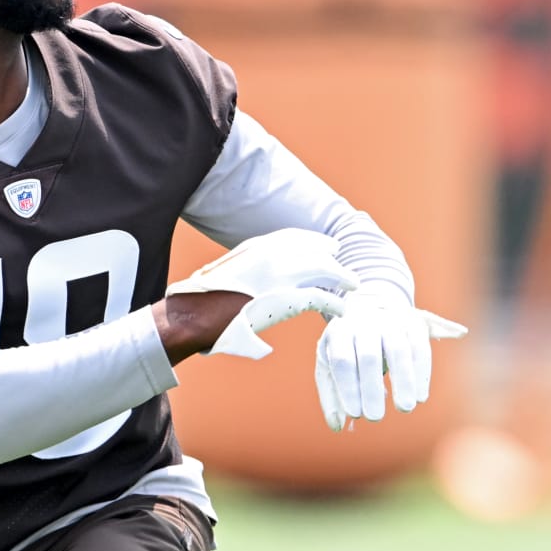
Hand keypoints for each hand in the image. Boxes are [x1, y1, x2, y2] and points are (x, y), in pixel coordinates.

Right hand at [166, 228, 358, 359]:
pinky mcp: (290, 297)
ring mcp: (284, 275)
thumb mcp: (228, 271)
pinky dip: (335, 303)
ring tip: (353, 286)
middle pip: (316, 251)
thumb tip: (253, 278)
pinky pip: (323, 298)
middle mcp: (275, 255)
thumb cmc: (205, 298)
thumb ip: (247, 268)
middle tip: (345, 270)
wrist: (197, 312)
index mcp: (259, 246)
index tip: (328, 247)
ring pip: (326, 270)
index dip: (316, 243)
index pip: (296, 238)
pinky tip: (342, 309)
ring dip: (342, 279)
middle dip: (333, 260)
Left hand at [313, 290, 467, 429]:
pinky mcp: (413, 324)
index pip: (342, 361)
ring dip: (403, 381)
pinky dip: (421, 373)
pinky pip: (420, 348)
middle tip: (374, 417)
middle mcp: (364, 322)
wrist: (371, 308)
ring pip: (399, 351)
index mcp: (339, 332)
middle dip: (371, 389)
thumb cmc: (346, 346)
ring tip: (404, 408)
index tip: (355, 414)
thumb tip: (337, 426)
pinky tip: (420, 396)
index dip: (349, 388)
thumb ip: (331, 395)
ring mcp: (390, 320)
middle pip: (369, 356)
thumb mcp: (329, 364)